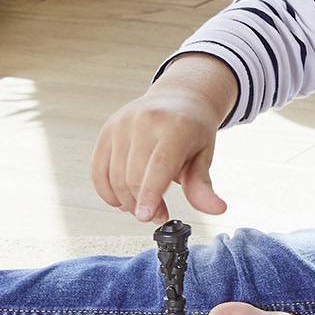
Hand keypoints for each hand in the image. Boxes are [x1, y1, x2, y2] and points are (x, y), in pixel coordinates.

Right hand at [90, 82, 228, 223]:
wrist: (178, 97)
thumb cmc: (193, 129)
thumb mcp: (205, 155)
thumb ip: (202, 184)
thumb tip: (216, 209)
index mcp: (176, 126)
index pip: (159, 165)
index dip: (150, 195)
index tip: (147, 217)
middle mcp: (145, 120)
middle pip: (134, 176)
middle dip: (143, 204)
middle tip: (158, 215)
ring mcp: (122, 124)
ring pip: (115, 176)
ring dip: (126, 201)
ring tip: (142, 205)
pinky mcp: (107, 130)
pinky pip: (98, 170)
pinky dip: (107, 191)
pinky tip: (121, 199)